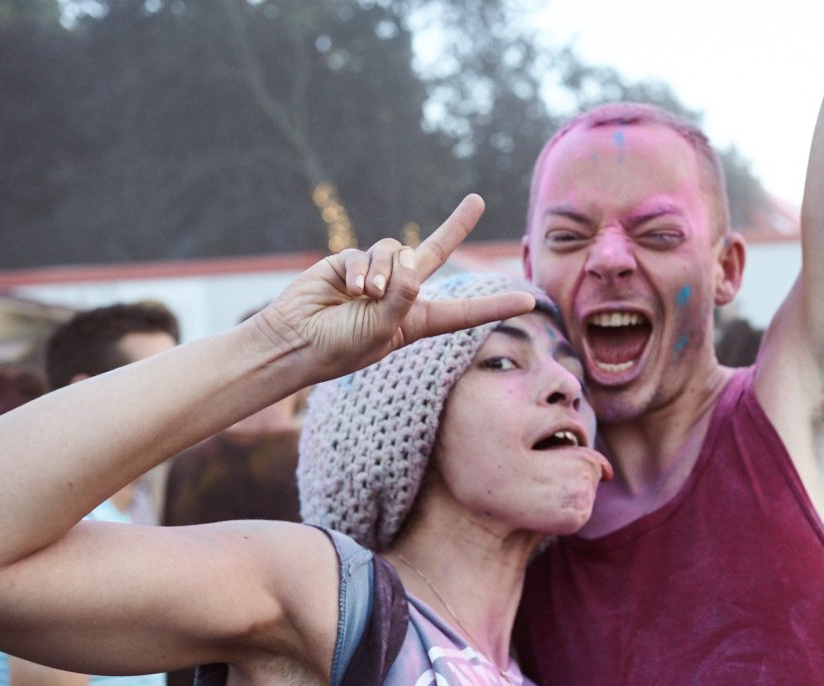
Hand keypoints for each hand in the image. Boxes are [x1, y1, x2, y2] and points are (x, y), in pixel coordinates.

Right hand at [261, 194, 534, 381]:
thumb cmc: (340, 347)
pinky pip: (368, 254)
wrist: (295, 340)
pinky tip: (349, 291)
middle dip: (457, 224)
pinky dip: (362, 271)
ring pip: (397, 252)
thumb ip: (403, 298)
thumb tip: (414, 264)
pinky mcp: (350, 262)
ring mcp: (376, 275)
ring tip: (365, 297)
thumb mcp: (381, 331)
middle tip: (478, 200)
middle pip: (436, 252)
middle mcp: (401, 294)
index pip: (464, 312)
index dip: (495, 306)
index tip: (528, 300)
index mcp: (418, 321)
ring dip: (385, 273)